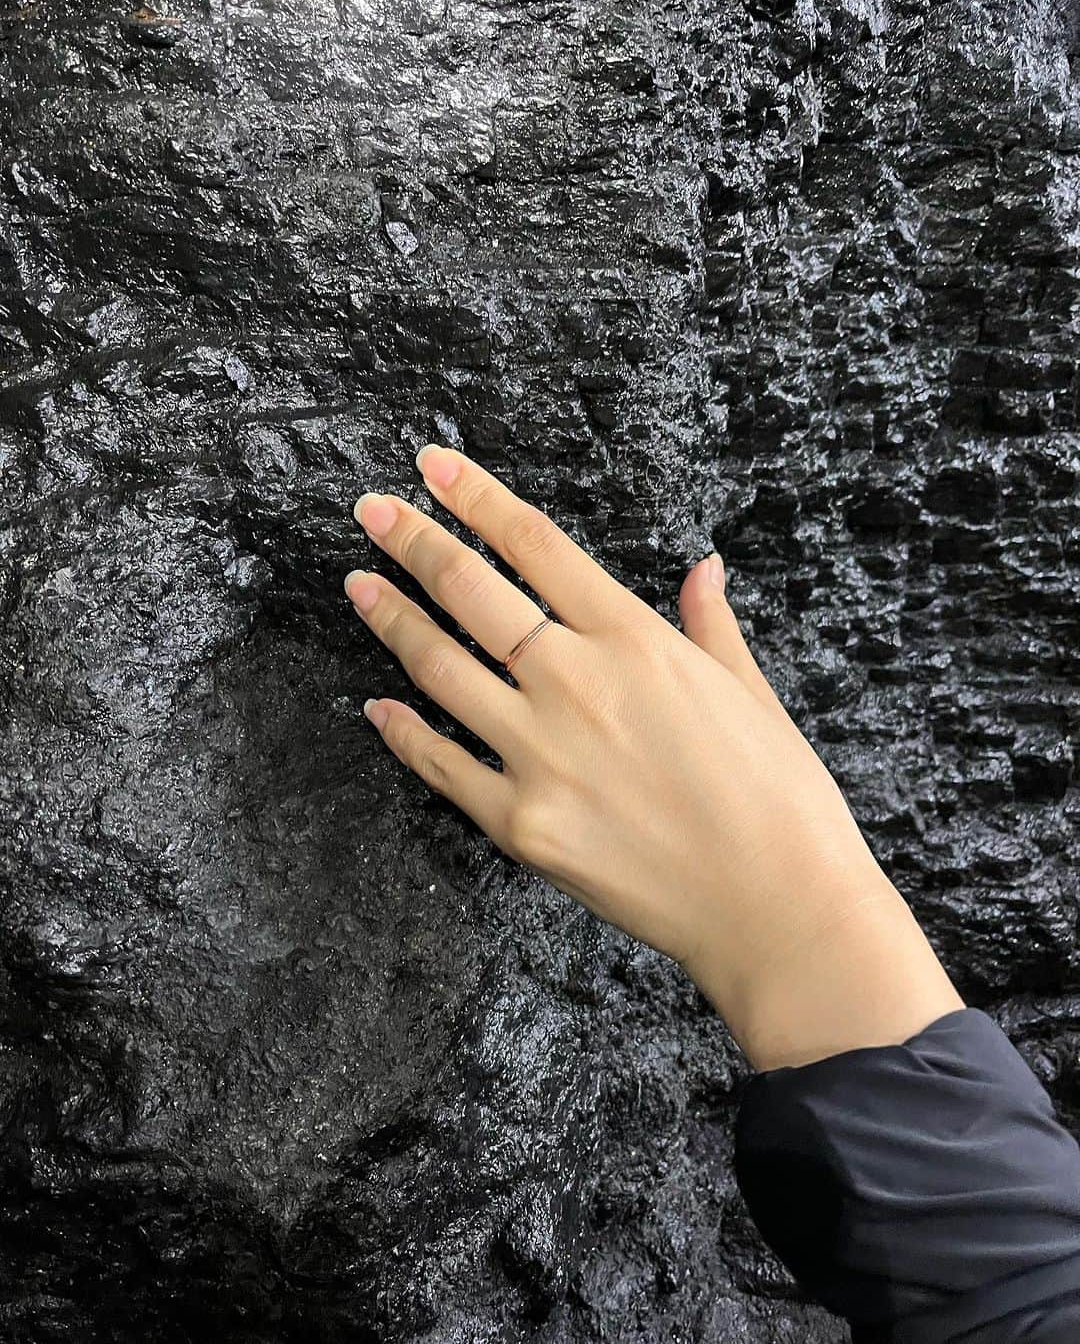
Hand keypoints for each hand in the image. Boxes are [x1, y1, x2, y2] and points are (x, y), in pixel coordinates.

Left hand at [344, 448, 961, 1068]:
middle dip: (411, 540)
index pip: (535, 544)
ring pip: (439, 667)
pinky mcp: (519, 823)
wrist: (776, 907)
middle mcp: (575, 683)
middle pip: (471, 591)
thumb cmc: (779, 798)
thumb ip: (710, 624)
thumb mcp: (751, 692)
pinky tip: (376, 705)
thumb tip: (701, 569)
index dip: (475, 497)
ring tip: (360, 586)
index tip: (432, 465)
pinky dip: (400, 731)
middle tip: (371, 510)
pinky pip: (439, 764)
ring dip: (392, 618)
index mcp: (635, 640)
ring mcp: (539, 754)